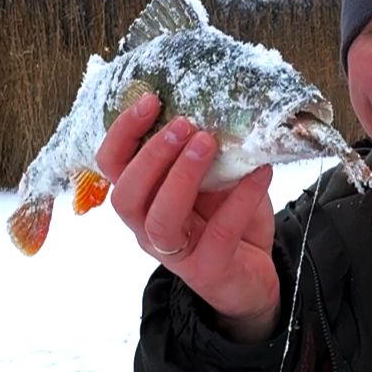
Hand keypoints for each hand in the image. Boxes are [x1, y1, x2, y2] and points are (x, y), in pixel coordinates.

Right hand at [96, 93, 280, 342]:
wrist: (253, 272)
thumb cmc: (225, 217)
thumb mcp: (212, 178)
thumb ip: (204, 151)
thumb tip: (213, 105)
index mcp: (142, 199)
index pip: (111, 166)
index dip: (122, 132)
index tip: (150, 99)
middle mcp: (147, 228)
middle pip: (125, 195)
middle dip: (152, 155)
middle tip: (184, 124)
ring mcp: (175, 254)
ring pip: (159, 220)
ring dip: (181, 177)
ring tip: (207, 142)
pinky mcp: (208, 270)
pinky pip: (220, 232)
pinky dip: (241, 198)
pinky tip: (259, 172)